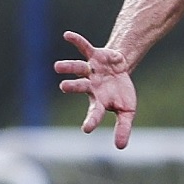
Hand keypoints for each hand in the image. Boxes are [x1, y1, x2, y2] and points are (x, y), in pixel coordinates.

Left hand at [53, 31, 136, 148]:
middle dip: (73, 87)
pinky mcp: (94, 55)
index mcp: (98, 100)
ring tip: (57, 67)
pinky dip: (76, 41)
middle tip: (64, 87)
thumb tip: (120, 148)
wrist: (121, 70)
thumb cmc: (120, 93)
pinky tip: (66, 35)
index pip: (94, 113)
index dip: (91, 120)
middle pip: (80, 87)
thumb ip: (123, 128)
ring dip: (68, 67)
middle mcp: (90, 85)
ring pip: (77, 68)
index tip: (87, 129)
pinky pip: (83, 47)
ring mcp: (90, 70)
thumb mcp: (127, 112)